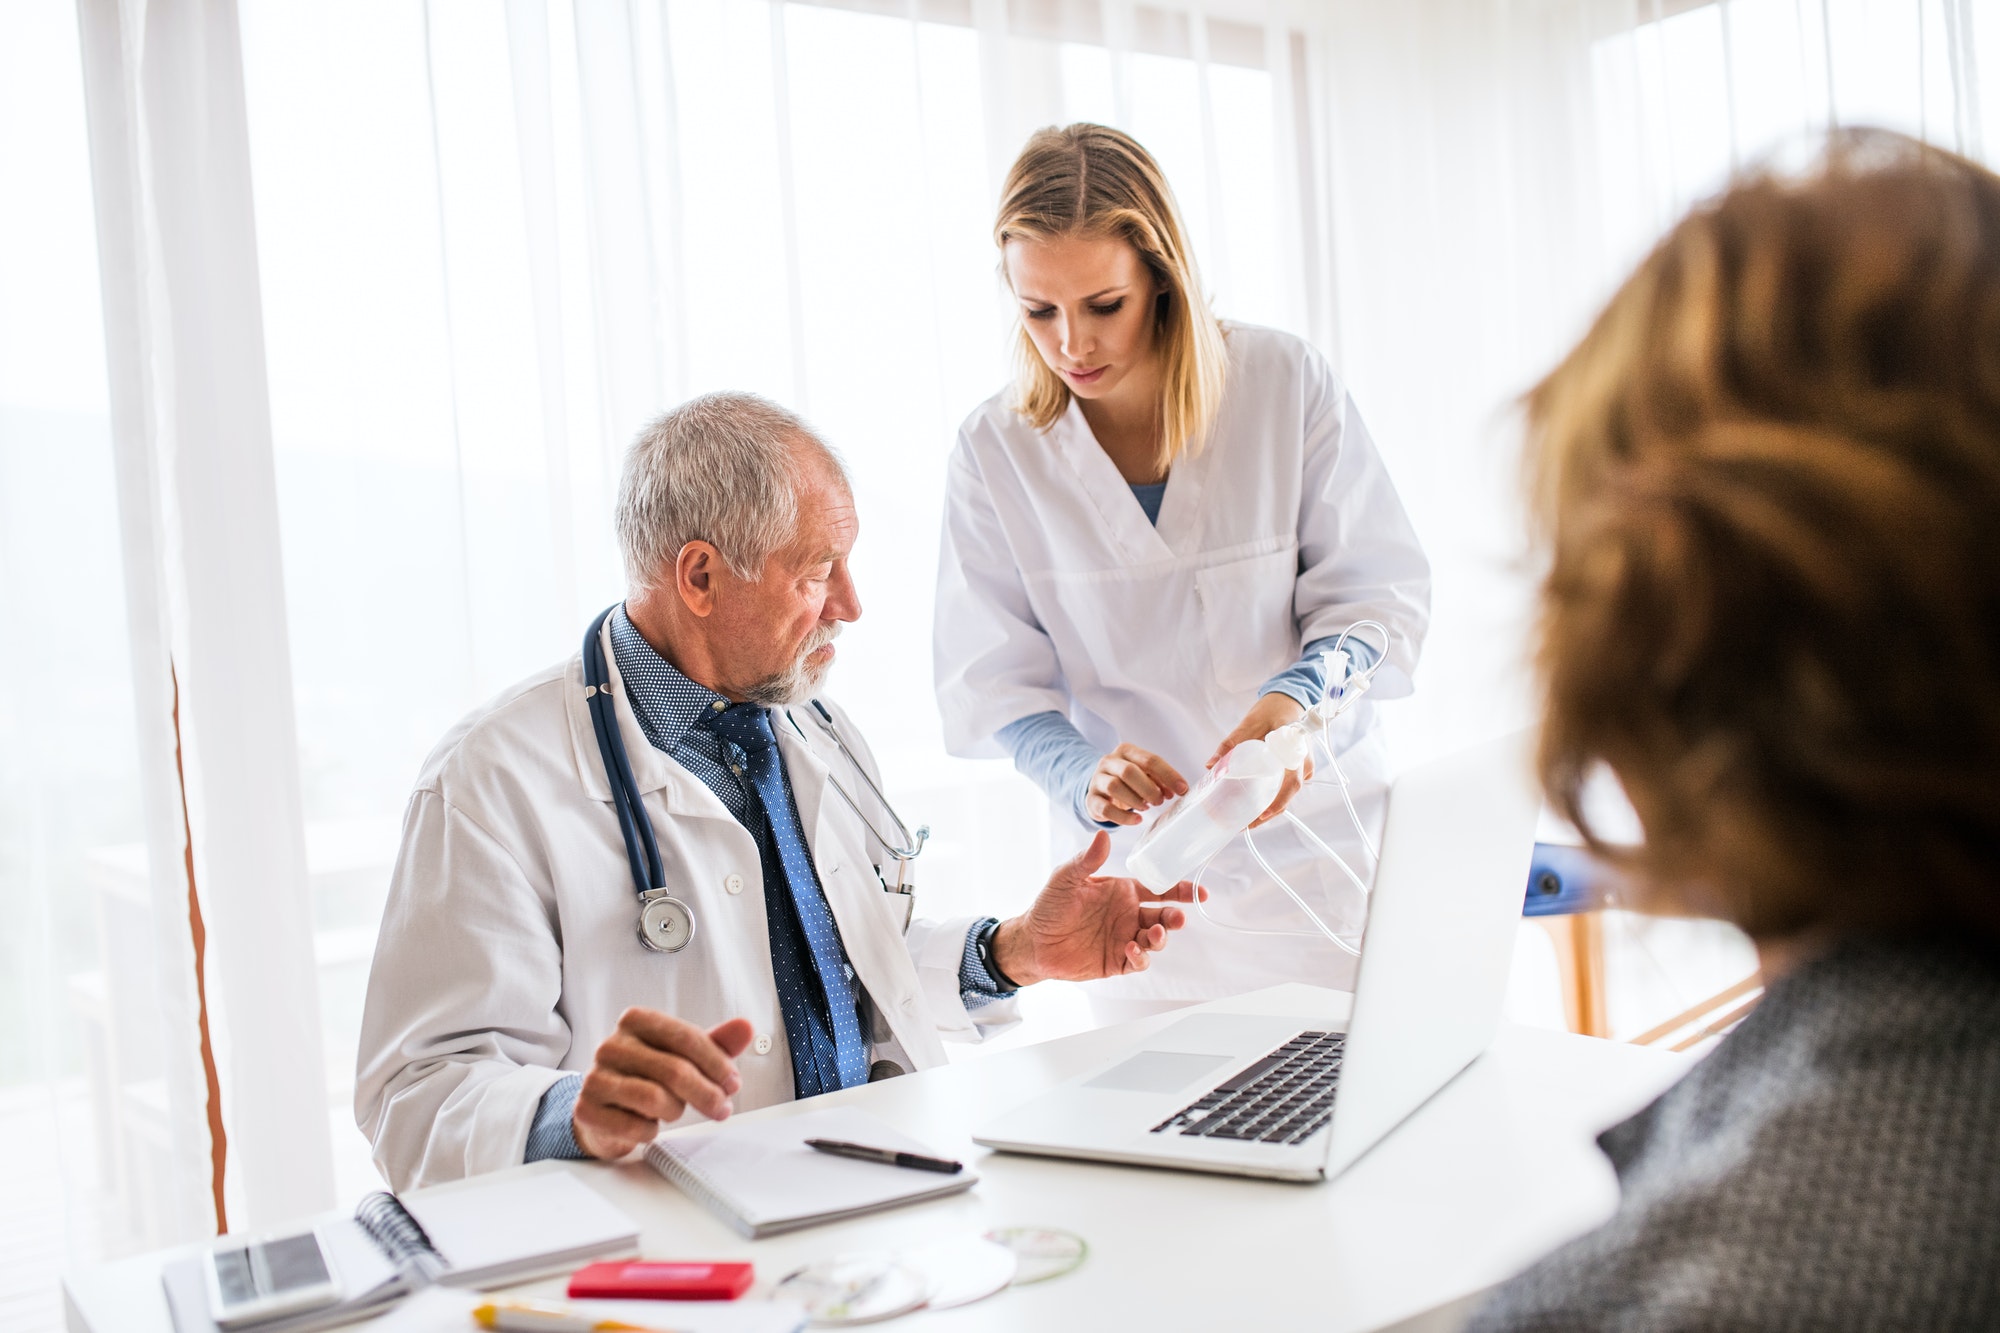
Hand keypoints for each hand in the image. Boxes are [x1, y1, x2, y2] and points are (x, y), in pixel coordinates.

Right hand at [572, 1009, 754, 1159]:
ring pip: (654, 1098)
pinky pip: (634, 1126)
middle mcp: (610, 1044)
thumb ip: (716, 1042)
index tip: (733, 1083)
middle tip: (722, 1109)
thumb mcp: (685, 1056)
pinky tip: (649, 1126)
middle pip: (674, 1070)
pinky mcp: (586, 1109)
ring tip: (673, 1111)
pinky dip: (651, 1131)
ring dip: (675, 1111)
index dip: (717, 1064)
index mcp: (636, 1020)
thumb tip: (745, 1027)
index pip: (686, 1038)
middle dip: (707, 1094)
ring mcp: (594, 1076)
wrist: (605, 1110)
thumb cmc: (649, 1077)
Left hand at [991, 831, 1202, 983]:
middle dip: (1176, 917)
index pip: (1158, 889)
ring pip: (1155, 940)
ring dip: (1161, 937)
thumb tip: (1103, 835)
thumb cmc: (1050, 906)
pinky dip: (1140, 957)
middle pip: (1163, 916)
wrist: (1032, 941)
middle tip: (1179, 917)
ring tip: (1155, 933)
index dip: (1180, 890)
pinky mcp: (1116, 962)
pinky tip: (1131, 949)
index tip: (1199, 892)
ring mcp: (1124, 939)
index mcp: (1122, 892)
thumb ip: (1087, 860)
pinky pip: (1138, 961)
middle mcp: (1128, 915)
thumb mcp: (1066, 878)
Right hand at [1086, 742, 1187, 825]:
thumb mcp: (1144, 774)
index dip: (1169, 775)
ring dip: (1135, 799)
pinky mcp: (1090, 799)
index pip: (1150, 760)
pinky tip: (1137, 820)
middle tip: (1160, 801)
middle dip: (1149, 788)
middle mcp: (1109, 761)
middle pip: (1129, 771)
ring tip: (1146, 807)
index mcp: (1126, 751)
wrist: (1100, 788)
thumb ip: (1160, 779)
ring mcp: (1097, 779)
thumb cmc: (1128, 781)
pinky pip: (1105, 808)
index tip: (1182, 790)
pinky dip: (1123, 817)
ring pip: (1114, 787)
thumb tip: (1178, 789)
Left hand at [1207, 694, 1314, 829]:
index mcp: (1294, 749)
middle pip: (1289, 793)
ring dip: (1270, 808)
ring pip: (1288, 793)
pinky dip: (1273, 798)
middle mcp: (1303, 761)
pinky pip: (1287, 786)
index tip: (1261, 815)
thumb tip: (1210, 765)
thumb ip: (1231, 744)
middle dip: (1269, 813)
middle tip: (1246, 825)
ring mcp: (1302, 766)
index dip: (1279, 802)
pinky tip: (1255, 806)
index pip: (1292, 781)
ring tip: (1246, 820)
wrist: (1287, 701)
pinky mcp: (1297, 768)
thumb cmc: (1271, 710)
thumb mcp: (1249, 724)